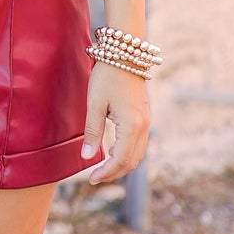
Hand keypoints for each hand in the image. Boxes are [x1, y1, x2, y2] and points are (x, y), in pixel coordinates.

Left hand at [81, 62, 149, 184]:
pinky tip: (111, 150)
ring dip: (121, 164)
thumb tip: (87, 157)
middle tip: (94, 177)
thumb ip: (92, 132)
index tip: (91, 178)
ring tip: (102, 167)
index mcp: (131, 125)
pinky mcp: (144, 117)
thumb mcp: (94, 104)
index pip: (120, 160)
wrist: (126, 54)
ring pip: (137, 154)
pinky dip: (127, 153)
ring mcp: (146, 121)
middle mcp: (143, 126)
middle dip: (114, 173)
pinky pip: (139, 143)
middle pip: (131, 161)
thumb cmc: (107, 76)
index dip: (106, 173)